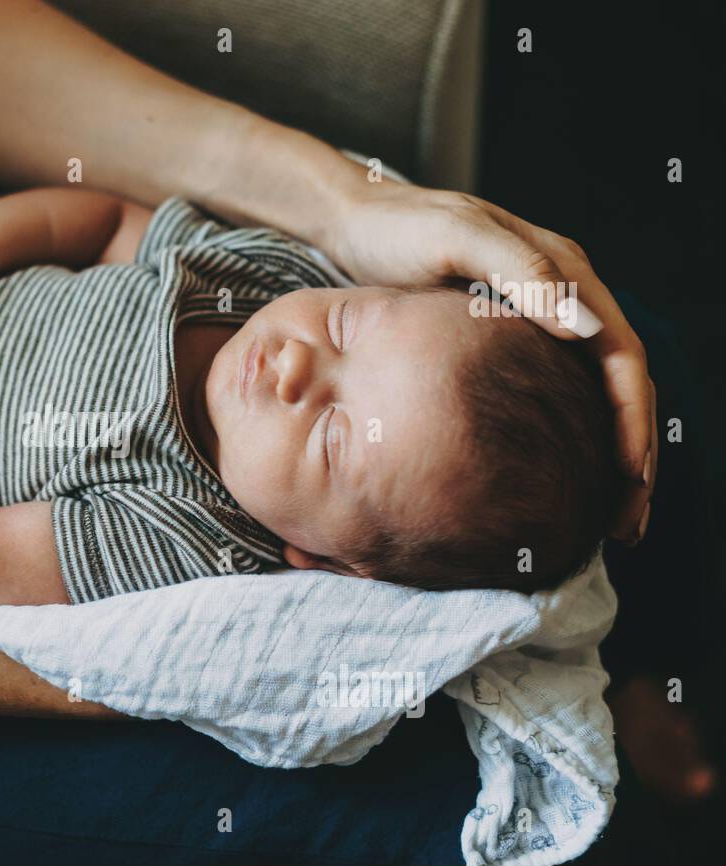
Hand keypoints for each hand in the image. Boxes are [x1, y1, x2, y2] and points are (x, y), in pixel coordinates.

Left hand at [326, 179, 654, 542]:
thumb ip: (521, 273)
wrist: (353, 221)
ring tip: (601, 521)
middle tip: (624, 524)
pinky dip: (564, 441)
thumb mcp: (457, 239)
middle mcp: (561, 296)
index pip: (622, 358)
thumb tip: (590, 330)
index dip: (632, 421)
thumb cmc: (400, 228)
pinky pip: (553, 395)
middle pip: (618, 386)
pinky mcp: (503, 340)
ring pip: (590, 397)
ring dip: (602, 457)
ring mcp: (534, 320)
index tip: (630, 479)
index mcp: (564, 273)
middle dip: (630, 456)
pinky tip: (553, 484)